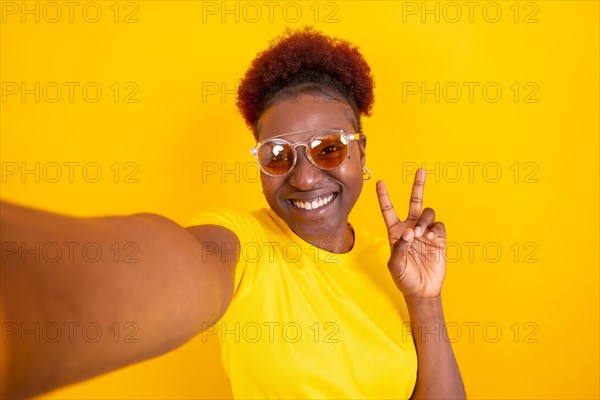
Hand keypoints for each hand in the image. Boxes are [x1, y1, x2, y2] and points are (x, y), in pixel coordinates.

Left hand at [376, 168, 445, 298]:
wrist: (422, 290)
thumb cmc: (404, 278)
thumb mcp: (395, 264)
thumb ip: (400, 247)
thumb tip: (409, 232)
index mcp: (395, 231)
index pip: (388, 210)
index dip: (384, 196)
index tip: (380, 182)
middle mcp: (410, 227)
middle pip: (414, 201)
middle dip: (418, 185)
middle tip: (421, 170)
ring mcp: (425, 232)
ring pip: (427, 213)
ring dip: (424, 220)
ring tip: (421, 233)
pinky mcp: (439, 238)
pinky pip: (439, 225)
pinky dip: (435, 228)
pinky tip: (430, 237)